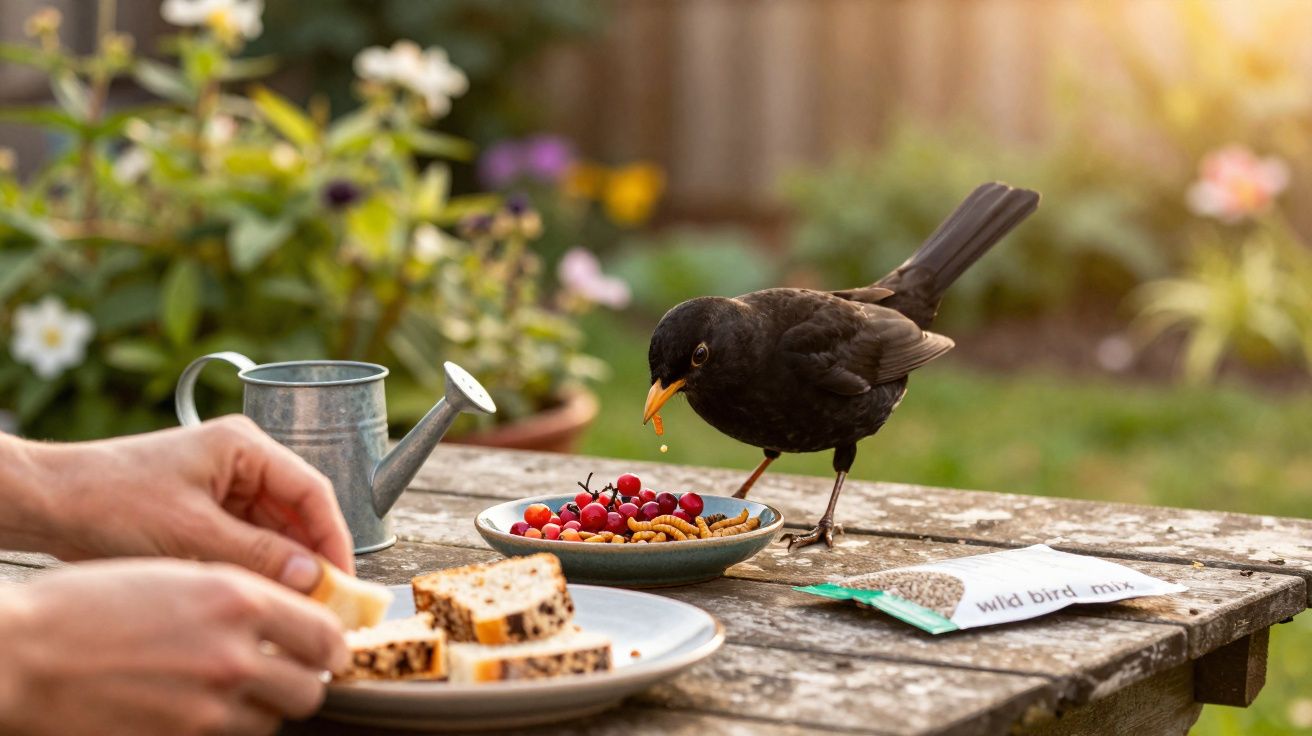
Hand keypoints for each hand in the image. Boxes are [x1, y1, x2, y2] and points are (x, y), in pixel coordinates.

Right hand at [0, 559, 347, 735]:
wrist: (24, 654)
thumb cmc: (89, 605)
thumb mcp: (179, 575)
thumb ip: (241, 597)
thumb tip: (286, 618)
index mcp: (238, 601)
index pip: (325, 635)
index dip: (331, 648)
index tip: (326, 651)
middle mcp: (233, 657)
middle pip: (308, 691)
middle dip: (300, 683)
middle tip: (282, 674)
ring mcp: (207, 709)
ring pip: (271, 723)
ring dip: (260, 708)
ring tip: (227, 690)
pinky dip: (222, 729)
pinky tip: (194, 708)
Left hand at [29, 415, 353, 590]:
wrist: (50, 502)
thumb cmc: (111, 501)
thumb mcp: (190, 533)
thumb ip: (257, 554)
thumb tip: (311, 578)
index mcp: (244, 446)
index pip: (312, 490)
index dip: (334, 536)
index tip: (343, 579)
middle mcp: (242, 459)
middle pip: (298, 510)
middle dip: (311, 554)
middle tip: (324, 600)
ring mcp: (225, 483)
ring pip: (276, 527)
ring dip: (284, 563)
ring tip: (295, 601)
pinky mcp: (208, 507)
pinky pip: (249, 537)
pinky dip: (257, 564)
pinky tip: (261, 590)